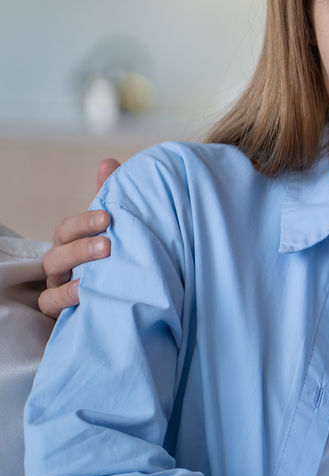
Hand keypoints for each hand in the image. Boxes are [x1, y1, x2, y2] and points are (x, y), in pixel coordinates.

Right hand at [38, 159, 119, 317]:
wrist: (128, 300)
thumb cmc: (117, 258)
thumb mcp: (117, 229)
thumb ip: (111, 197)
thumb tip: (108, 162)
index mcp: (73, 244)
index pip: (68, 229)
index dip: (84, 221)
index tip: (108, 216)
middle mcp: (63, 266)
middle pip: (57, 253)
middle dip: (81, 247)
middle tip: (108, 244)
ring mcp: (60, 288)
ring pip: (52, 279)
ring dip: (74, 273)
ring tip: (97, 272)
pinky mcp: (64, 313)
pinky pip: (52, 305)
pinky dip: (66, 298)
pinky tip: (87, 294)